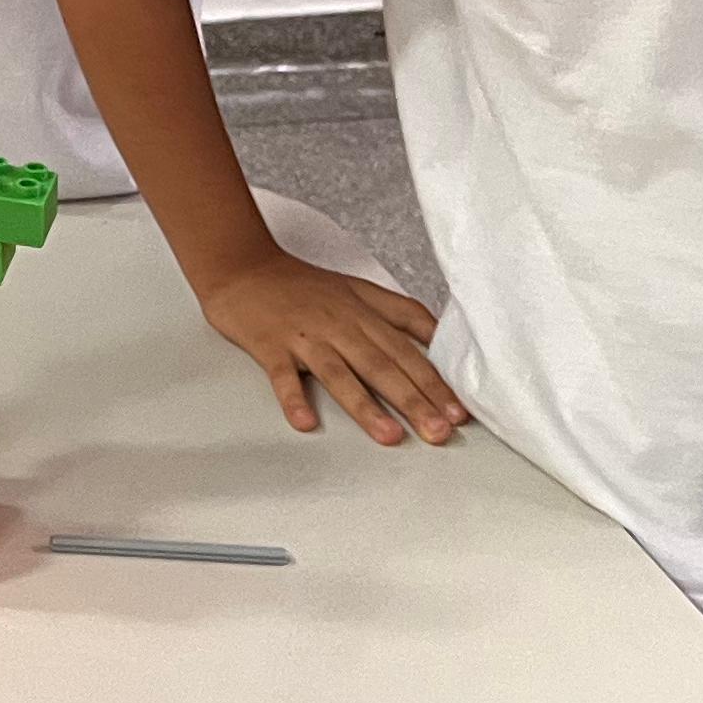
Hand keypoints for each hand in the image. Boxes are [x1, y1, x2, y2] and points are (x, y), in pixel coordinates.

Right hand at [198, 252, 466, 445]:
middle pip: (382, 365)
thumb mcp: (357, 288)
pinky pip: (282, 375)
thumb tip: (441, 336)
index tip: (459, 412)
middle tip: (440, 433)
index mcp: (362, 313)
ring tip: (390, 436)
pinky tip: (305, 422)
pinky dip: (293, 398)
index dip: (435, 381)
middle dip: (414, 400)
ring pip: (340, 373)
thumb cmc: (301, 284)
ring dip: (366, 406)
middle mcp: (339, 324)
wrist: (242, 265)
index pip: (407, 350)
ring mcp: (303, 336)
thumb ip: (399, 312)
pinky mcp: (269, 345)